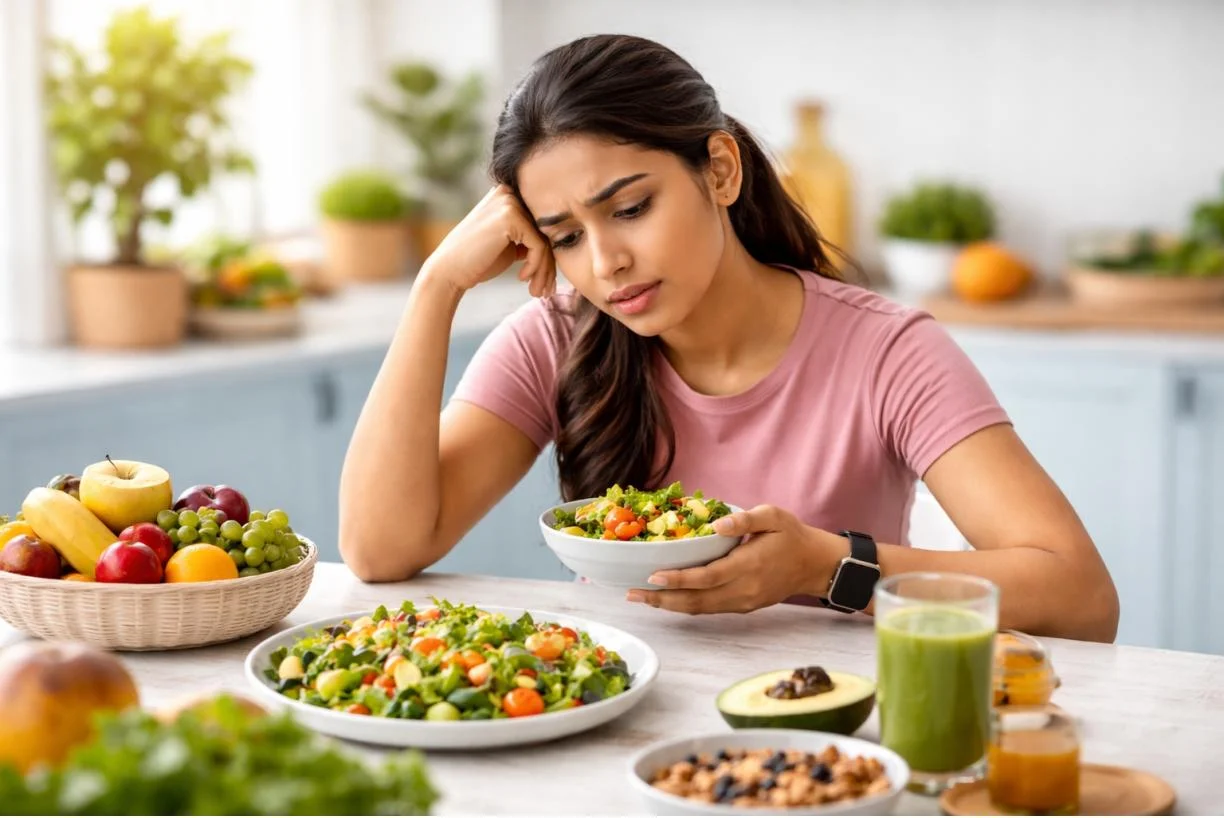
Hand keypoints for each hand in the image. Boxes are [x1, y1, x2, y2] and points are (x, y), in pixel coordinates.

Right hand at [421, 184, 556, 297]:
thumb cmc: (478, 261)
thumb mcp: (510, 244)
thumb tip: (562, 241)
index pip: (541, 223)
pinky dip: (536, 266)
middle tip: (545, 290)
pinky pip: (539, 245)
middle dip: (549, 265)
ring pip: (545, 239)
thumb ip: (530, 237)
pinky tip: (522, 277)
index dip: (548, 254)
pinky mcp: (510, 216)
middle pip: (546, 230)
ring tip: (538, 291)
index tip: (546, 280)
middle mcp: (508, 192)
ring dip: (545, 270)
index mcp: (508, 195)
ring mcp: (508, 202)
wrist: (449, 271)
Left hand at [625, 505, 840, 613]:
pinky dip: (686, 606)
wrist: (816, 565)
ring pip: (700, 609)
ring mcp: (743, 602)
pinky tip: (668, 599)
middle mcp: (744, 589)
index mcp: (749, 566)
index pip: (707, 577)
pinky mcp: (743, 606)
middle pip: (697, 601)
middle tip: (632, 594)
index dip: (678, 579)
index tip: (652, 575)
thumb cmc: (793, 536)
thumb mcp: (774, 516)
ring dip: (669, 606)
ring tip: (642, 598)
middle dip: (662, 599)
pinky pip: (709, 609)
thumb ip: (745, 519)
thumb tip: (717, 524)